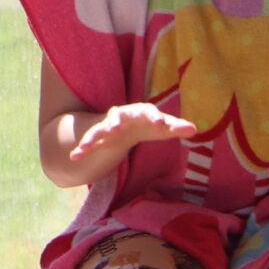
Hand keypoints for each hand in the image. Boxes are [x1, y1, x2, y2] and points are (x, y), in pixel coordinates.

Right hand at [69, 103, 197, 164]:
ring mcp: (108, 126)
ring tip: (85, 146)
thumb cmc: (148, 126)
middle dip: (114, 121)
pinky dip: (82, 149)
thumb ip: (176, 127)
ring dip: (92, 136)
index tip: (160, 121)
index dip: (153, 115)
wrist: (126, 126)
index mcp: (140, 112)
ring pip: (99, 130)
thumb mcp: (162, 128)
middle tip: (114, 128)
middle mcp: (122, 117)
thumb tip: (194, 128)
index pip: (147, 111)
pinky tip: (75, 157)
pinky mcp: (99, 137)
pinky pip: (90, 142)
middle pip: (117, 116)